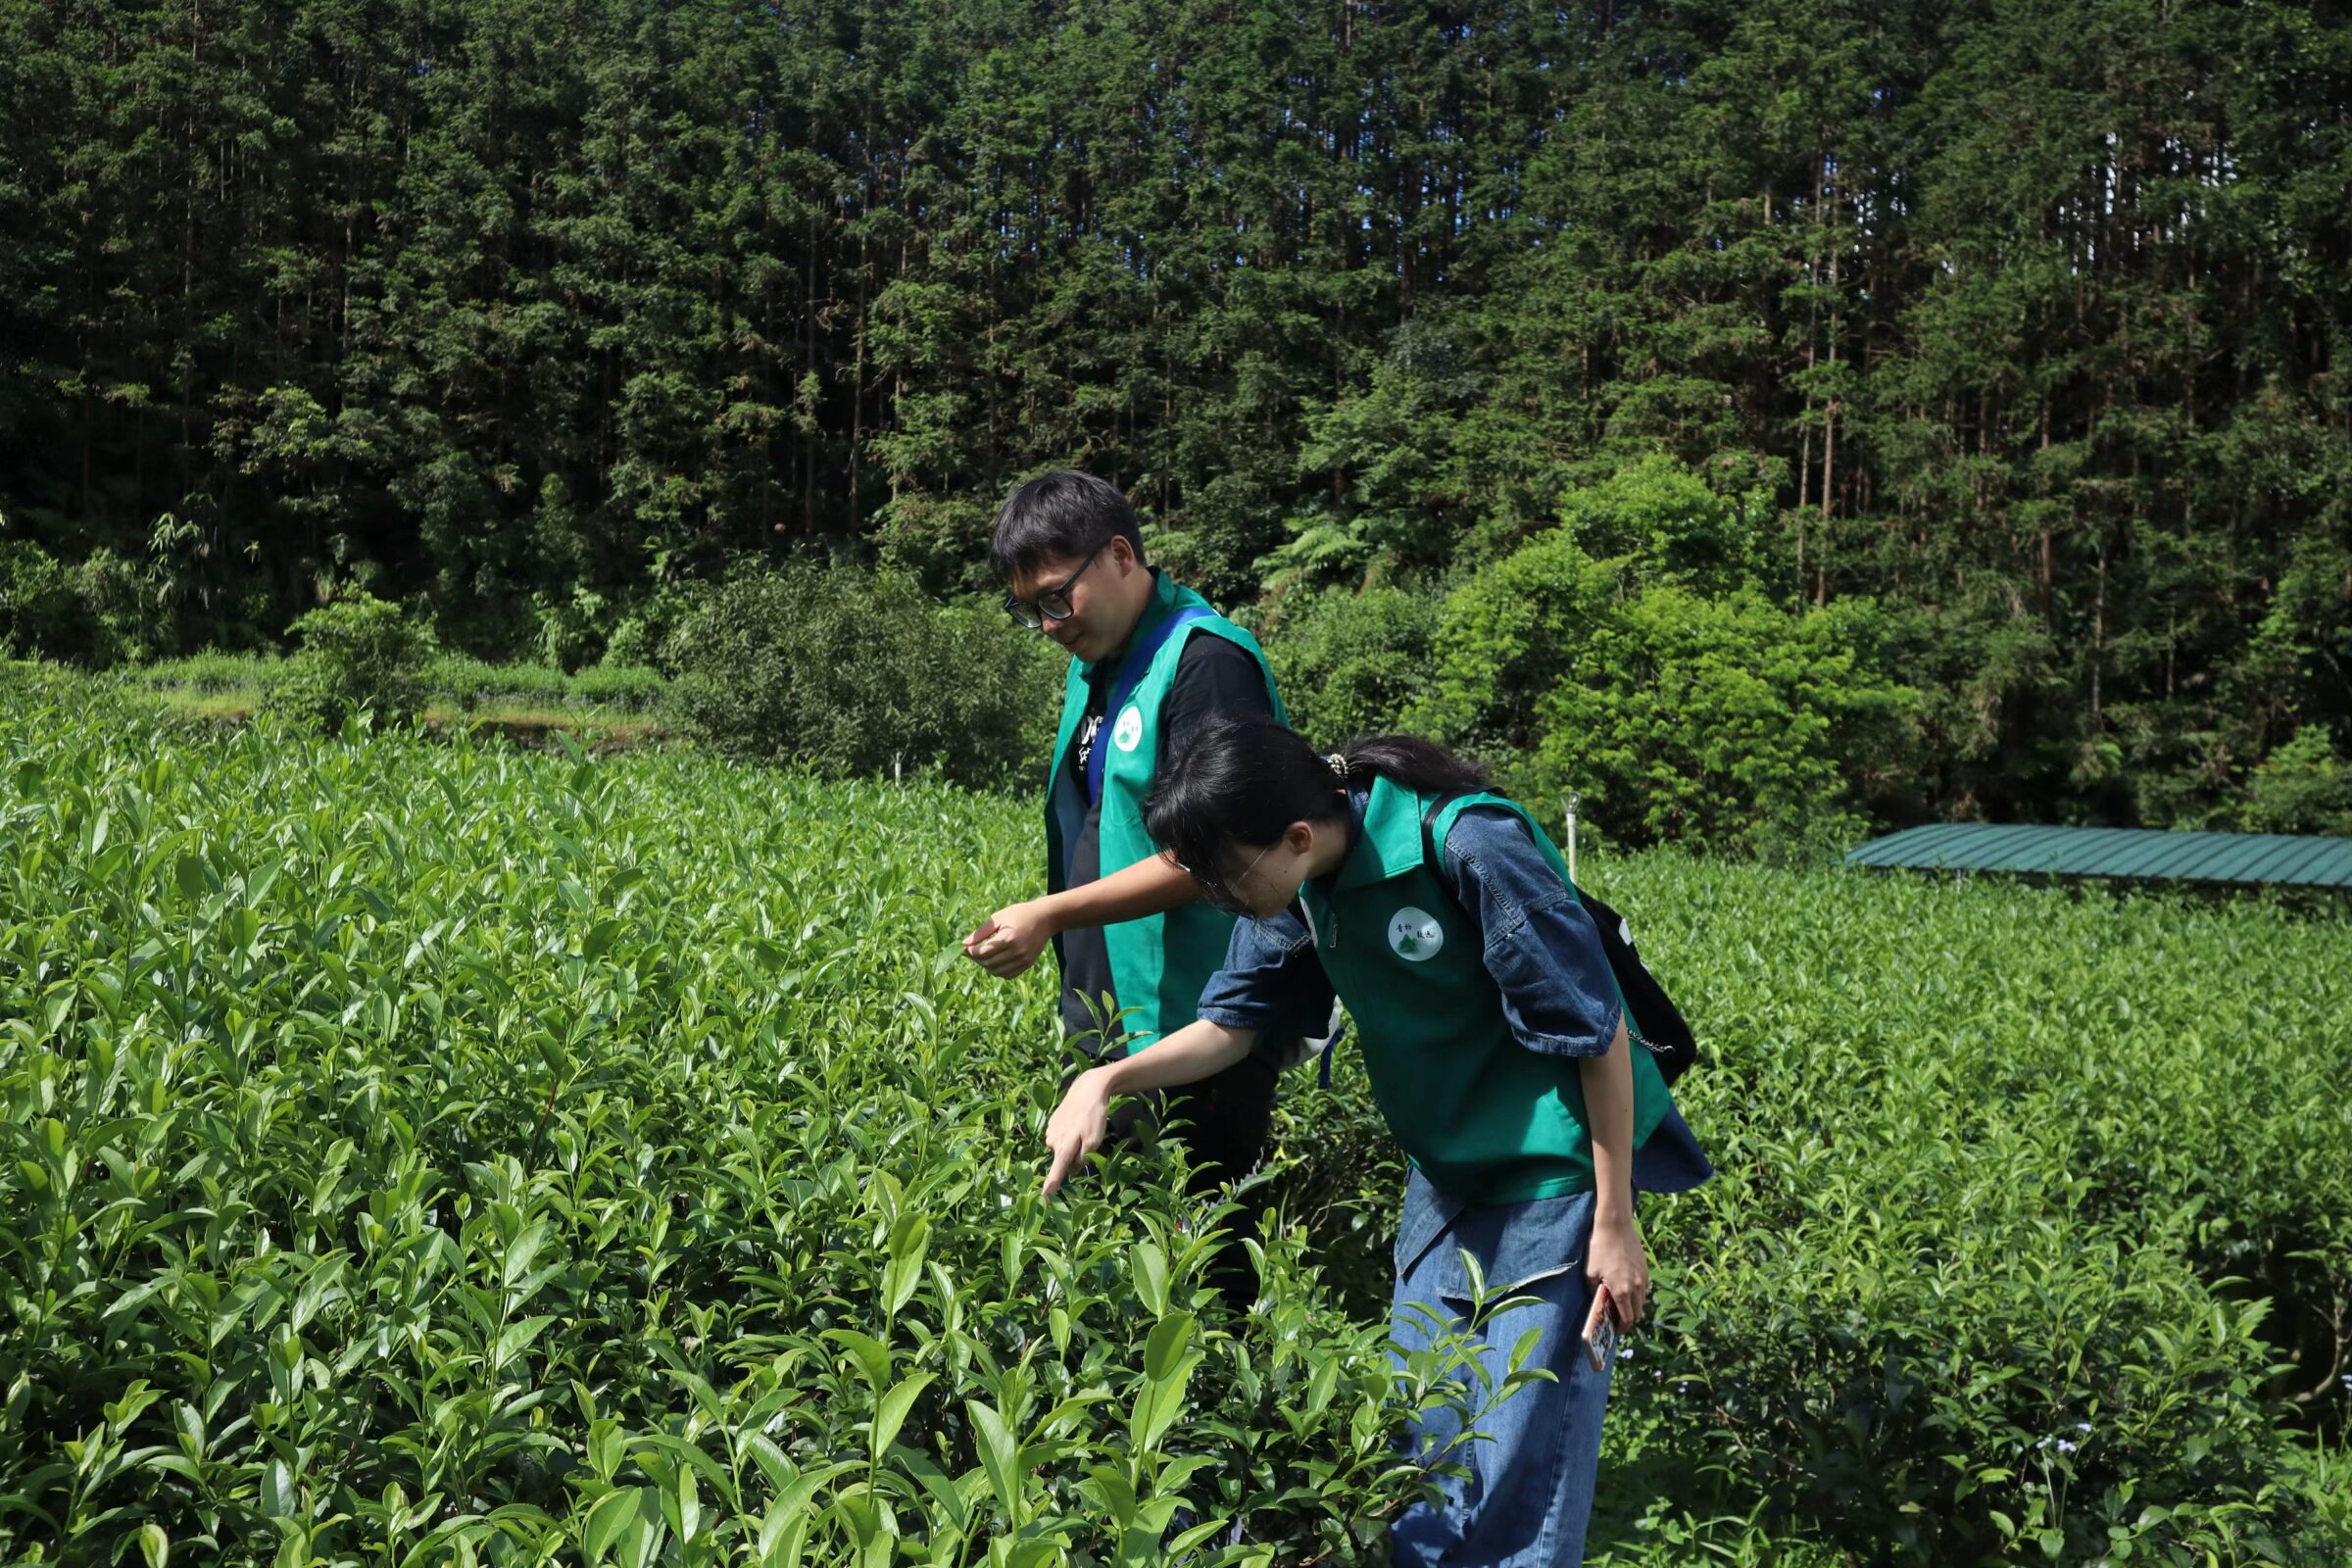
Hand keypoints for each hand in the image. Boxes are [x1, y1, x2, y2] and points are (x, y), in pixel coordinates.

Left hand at [963, 899, 1058, 978]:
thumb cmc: (1020, 914)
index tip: (966, 948)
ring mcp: (1024, 960)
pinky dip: (998, 971)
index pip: (983, 952)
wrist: (1045, 918)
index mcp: (1008, 938)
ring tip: (983, 956)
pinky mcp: (1028, 964)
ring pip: (997, 972)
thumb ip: (981, 932)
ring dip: (986, 966)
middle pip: (988, 964)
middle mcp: (1017, 951)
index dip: (971, 952)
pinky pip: (1008, 975)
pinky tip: (995, 961)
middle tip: (972, 952)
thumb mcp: (999, 917)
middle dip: (977, 959)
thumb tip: (964, 943)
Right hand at [1042, 1069, 1112, 1197]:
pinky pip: (1059, 1137)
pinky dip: (1067, 1135)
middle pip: (1062, 1160)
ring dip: (1070, 1145)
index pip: (1056, 1172)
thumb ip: (1083, 1158)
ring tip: (1083, 1129)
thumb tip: (1073, 1170)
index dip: (1051, 1187)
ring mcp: (1050, 1132)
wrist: (1087, 1089)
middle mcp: (1053, 1142)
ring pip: (1061, 1148)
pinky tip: (1076, 1123)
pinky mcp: (1051, 1123)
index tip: (1044, 1200)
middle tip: (1088, 1143)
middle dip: (1072, 1159)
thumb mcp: (1095, 1140)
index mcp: (1064, 1148)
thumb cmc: (1093, 1116)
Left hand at [1585, 1207, 1649, 1328]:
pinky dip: (1638, 1293)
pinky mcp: (1646, 1269)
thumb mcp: (1590, 1272)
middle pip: (1638, 1313)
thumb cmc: (1599, 1248)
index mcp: (1622, 1291)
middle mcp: (1636, 1287)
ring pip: (1643, 1301)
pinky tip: (1628, 1287)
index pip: (1627, 1319)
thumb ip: (1595, 1291)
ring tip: (1622, 1303)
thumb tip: (1597, 1303)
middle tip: (1617, 1317)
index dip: (1622, 1328)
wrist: (1616, 1226)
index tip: (1616, 1330)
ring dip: (1634, 1306)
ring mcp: (1643, 1278)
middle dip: (1628, 1319)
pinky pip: (1645, 1288)